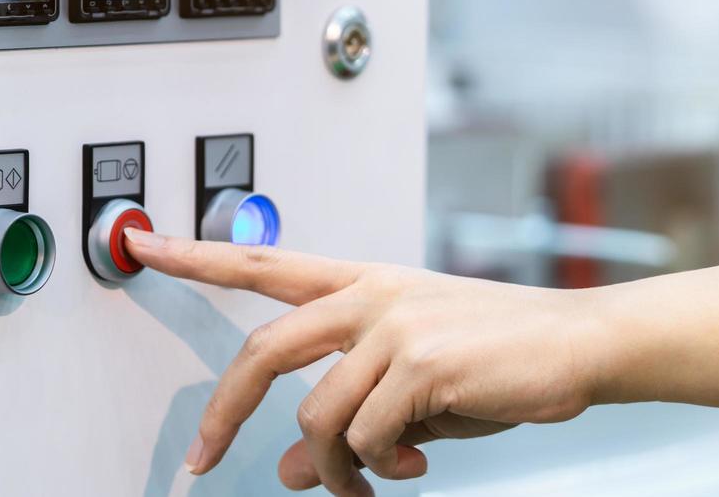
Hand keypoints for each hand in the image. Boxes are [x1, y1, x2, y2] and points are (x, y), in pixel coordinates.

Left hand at [122, 230, 603, 495]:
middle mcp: (369, 293)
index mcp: (362, 282)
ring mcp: (393, 323)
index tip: (140, 245)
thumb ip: (345, 415)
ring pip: (316, 416)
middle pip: (263, 350)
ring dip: (336, 470)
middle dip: (223, 412)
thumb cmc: (494, 354)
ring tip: (371, 484)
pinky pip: (367, 438)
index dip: (196, 255)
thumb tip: (289, 469)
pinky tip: (414, 468)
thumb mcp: (407, 387)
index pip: (263, 261)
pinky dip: (380, 471)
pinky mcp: (420, 363)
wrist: (577, 343)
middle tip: (200, 459)